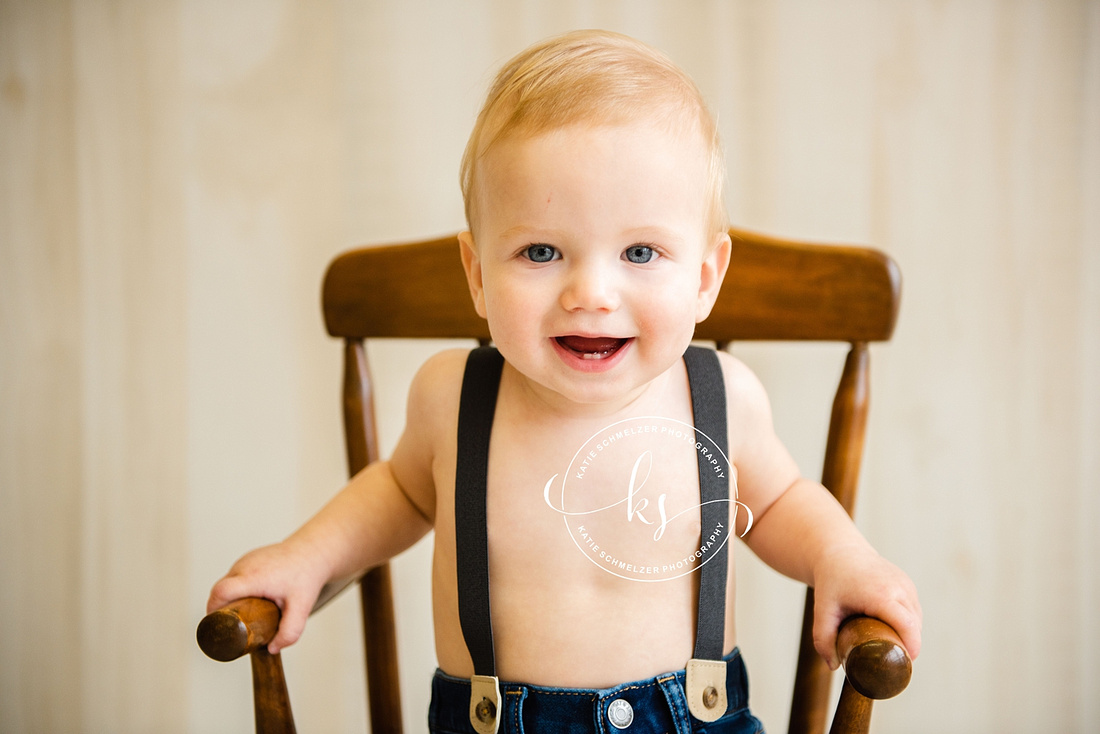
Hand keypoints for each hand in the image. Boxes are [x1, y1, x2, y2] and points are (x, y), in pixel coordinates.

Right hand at [206, 542, 328, 653]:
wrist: (314, 551)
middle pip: (219, 590)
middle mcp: (246, 565)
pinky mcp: (248, 559)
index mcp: (254, 576)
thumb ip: (289, 632)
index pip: (221, 592)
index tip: (217, 624)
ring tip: (243, 615)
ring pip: (226, 583)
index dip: (214, 610)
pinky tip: (249, 601)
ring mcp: (245, 560)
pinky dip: (236, 590)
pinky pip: (234, 577)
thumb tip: (272, 649)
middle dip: (221, 610)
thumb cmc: (307, 576)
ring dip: (229, 600)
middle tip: (233, 627)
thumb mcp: (302, 608)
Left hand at [811, 545, 921, 669]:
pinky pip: (915, 610)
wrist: (839, 552)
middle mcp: (898, 587)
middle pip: (914, 626)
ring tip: (890, 647)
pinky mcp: (908, 584)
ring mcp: (906, 584)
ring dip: (909, 635)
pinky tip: (896, 632)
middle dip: (907, 646)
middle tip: (889, 661)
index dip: (910, 647)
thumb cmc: (832, 580)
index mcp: (880, 594)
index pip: (907, 625)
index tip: (903, 664)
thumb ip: (823, 638)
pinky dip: (909, 623)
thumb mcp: (823, 609)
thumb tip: (833, 666)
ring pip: (916, 619)